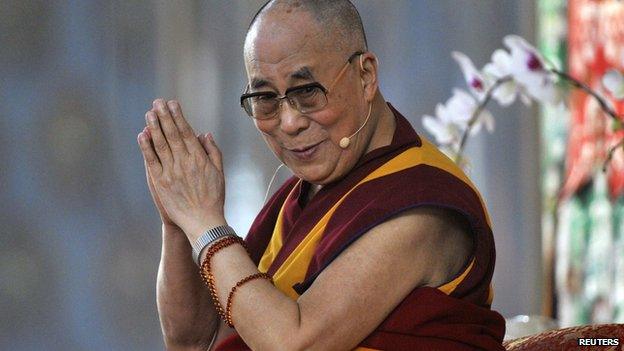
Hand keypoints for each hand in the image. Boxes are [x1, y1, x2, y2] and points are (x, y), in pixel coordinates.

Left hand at [137, 99, 225, 241]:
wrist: (202, 222)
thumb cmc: (213, 198)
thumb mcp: (219, 173)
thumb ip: (212, 151)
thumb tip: (204, 133)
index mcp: (199, 158)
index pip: (186, 132)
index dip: (178, 116)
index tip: (172, 104)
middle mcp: (184, 162)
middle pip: (172, 134)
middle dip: (164, 116)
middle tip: (158, 102)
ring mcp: (171, 172)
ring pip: (160, 144)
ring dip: (154, 127)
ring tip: (149, 113)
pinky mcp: (160, 182)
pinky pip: (151, 160)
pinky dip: (146, 146)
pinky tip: (142, 134)